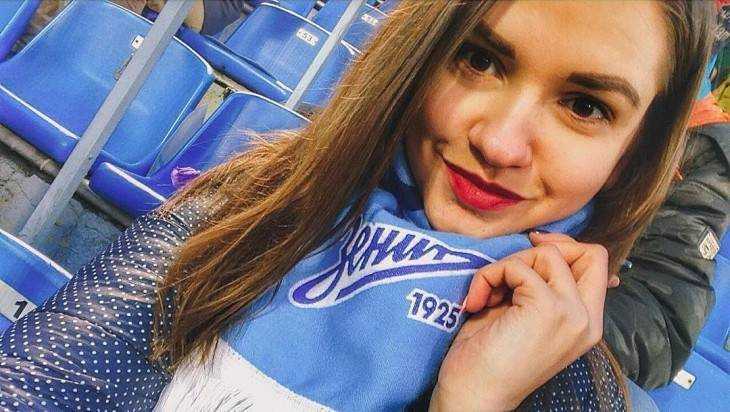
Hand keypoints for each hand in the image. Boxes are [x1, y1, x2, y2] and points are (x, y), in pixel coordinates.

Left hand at [431, 239, 609, 410]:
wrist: (473, 394)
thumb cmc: (489, 356)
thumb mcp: (523, 313)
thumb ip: (540, 284)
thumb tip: (544, 245)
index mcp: (586, 322)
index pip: (597, 264)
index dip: (564, 247)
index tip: (529, 253)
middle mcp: (587, 319)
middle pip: (591, 252)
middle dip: (544, 249)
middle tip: (510, 268)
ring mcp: (571, 314)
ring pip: (549, 254)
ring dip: (507, 265)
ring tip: (489, 294)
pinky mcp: (548, 308)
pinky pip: (517, 267)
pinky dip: (489, 276)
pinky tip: (478, 302)